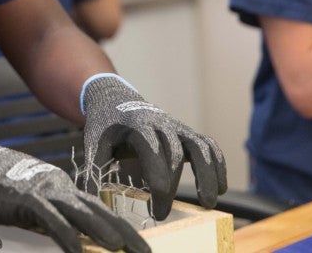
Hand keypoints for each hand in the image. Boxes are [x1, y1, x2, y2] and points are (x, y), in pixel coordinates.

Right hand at [0, 130, 149, 252]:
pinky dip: (67, 237)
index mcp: (60, 186)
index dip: (120, 226)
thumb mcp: (28, 202)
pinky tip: (79, 252)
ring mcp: (42, 191)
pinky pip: (51, 220)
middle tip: (146, 252)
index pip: (97, 208)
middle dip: (124, 233)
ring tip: (123, 248)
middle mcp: (57, 186)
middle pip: (97, 211)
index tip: (139, 245)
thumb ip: (48, 217)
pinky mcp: (24, 200)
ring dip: (103, 231)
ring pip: (80, 213)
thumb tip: (66, 240)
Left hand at [80, 74, 226, 219]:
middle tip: (162, 213)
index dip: (159, 181)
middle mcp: (161, 123)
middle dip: (172, 187)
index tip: (156, 207)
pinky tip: (220, 187)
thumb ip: (94, 167)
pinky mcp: (186, 132)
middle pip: (175, 155)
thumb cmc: (105, 125)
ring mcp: (177, 126)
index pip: (153, 152)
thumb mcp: (93, 141)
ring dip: (209, 174)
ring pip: (201, 147)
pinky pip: (208, 145)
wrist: (115, 99)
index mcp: (137, 125)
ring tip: (209, 203)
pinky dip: (218, 163)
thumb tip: (91, 198)